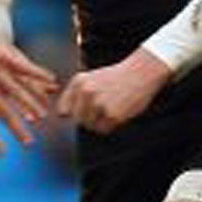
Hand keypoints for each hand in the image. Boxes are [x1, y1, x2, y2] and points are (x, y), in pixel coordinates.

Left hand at [0, 13, 57, 154]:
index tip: (1, 153)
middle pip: (5, 112)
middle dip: (18, 129)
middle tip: (29, 143)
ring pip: (19, 92)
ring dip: (31, 105)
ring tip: (42, 117)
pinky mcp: (4, 56)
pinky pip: (25, 68)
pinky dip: (39, 75)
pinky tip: (52, 82)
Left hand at [58, 49, 172, 134]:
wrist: (141, 72)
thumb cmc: (114, 77)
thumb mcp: (89, 78)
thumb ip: (74, 94)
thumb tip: (61, 116)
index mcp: (79, 82)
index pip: (63, 111)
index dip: (71, 115)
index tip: (79, 114)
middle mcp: (87, 92)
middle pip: (77, 120)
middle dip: (87, 120)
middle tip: (100, 112)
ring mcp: (100, 103)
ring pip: (89, 126)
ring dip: (98, 123)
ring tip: (109, 111)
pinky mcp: (113, 114)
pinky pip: (103, 129)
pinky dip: (109, 126)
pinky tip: (117, 113)